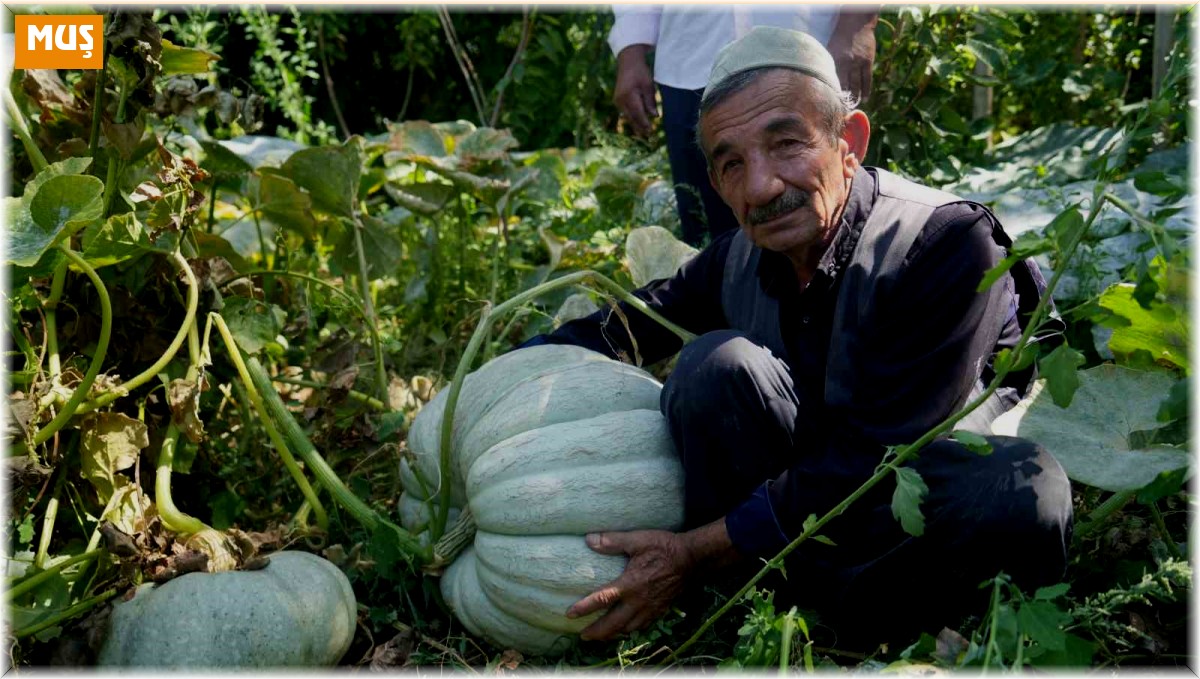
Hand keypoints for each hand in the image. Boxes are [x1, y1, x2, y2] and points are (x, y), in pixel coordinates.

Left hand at [566, 530, 691, 640]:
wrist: (691, 559)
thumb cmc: (663, 547)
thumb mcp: (638, 539)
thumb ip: (613, 541)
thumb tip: (589, 540)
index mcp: (630, 584)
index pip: (603, 599)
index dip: (584, 608)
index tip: (570, 614)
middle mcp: (639, 601)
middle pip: (613, 624)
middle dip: (597, 632)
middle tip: (583, 636)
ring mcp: (650, 608)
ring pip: (628, 628)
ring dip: (612, 634)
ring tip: (601, 635)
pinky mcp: (660, 610)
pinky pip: (642, 626)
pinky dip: (630, 630)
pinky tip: (625, 628)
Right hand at [613, 45, 657, 136]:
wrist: (628, 61)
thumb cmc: (640, 71)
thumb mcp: (649, 85)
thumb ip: (650, 101)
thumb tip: (654, 116)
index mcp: (629, 95)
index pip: (638, 113)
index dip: (644, 123)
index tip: (651, 130)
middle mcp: (621, 99)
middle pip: (631, 117)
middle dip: (639, 127)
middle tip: (648, 136)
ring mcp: (617, 100)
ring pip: (627, 115)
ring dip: (635, 124)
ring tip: (643, 133)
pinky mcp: (617, 99)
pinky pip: (625, 111)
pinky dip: (631, 117)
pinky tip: (637, 123)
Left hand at [828, 12, 878, 101]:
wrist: (856, 25)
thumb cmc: (839, 39)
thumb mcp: (830, 51)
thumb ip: (830, 66)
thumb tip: (826, 84)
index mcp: (836, 62)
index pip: (834, 83)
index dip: (834, 96)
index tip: (832, 107)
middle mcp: (847, 64)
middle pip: (846, 86)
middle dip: (845, 100)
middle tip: (843, 112)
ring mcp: (859, 63)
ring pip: (857, 84)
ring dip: (856, 97)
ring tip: (854, 107)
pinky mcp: (868, 62)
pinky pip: (867, 79)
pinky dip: (866, 90)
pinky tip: (865, 99)